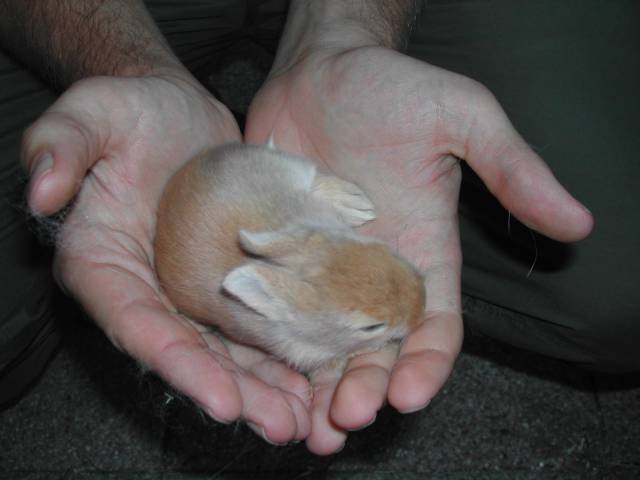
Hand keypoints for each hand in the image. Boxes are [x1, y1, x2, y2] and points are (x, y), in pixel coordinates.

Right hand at [23, 73, 311, 443]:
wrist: (177, 113)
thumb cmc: (131, 113)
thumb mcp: (92, 113)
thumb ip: (61, 146)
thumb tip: (43, 189)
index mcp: (105, 263)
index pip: (138, 325)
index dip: (180, 365)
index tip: (224, 401)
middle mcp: (149, 289)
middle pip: (192, 353)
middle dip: (237, 392)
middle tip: (283, 425)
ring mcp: (193, 288)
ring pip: (230, 347)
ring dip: (269, 384)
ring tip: (310, 415)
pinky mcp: (231, 277)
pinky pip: (260, 318)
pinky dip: (287, 347)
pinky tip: (320, 370)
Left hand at [245, 46, 592, 452]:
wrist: (321, 72)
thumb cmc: (395, 89)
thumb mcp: (463, 118)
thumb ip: (512, 170)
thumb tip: (579, 221)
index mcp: (424, 255)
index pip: (436, 327)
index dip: (428, 364)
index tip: (411, 394)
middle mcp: (374, 273)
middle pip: (376, 348)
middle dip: (366, 386)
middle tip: (347, 416)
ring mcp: (323, 268)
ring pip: (325, 343)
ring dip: (318, 384)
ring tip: (307, 421)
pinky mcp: (279, 255)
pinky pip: (275, 306)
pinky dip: (272, 343)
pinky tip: (259, 371)